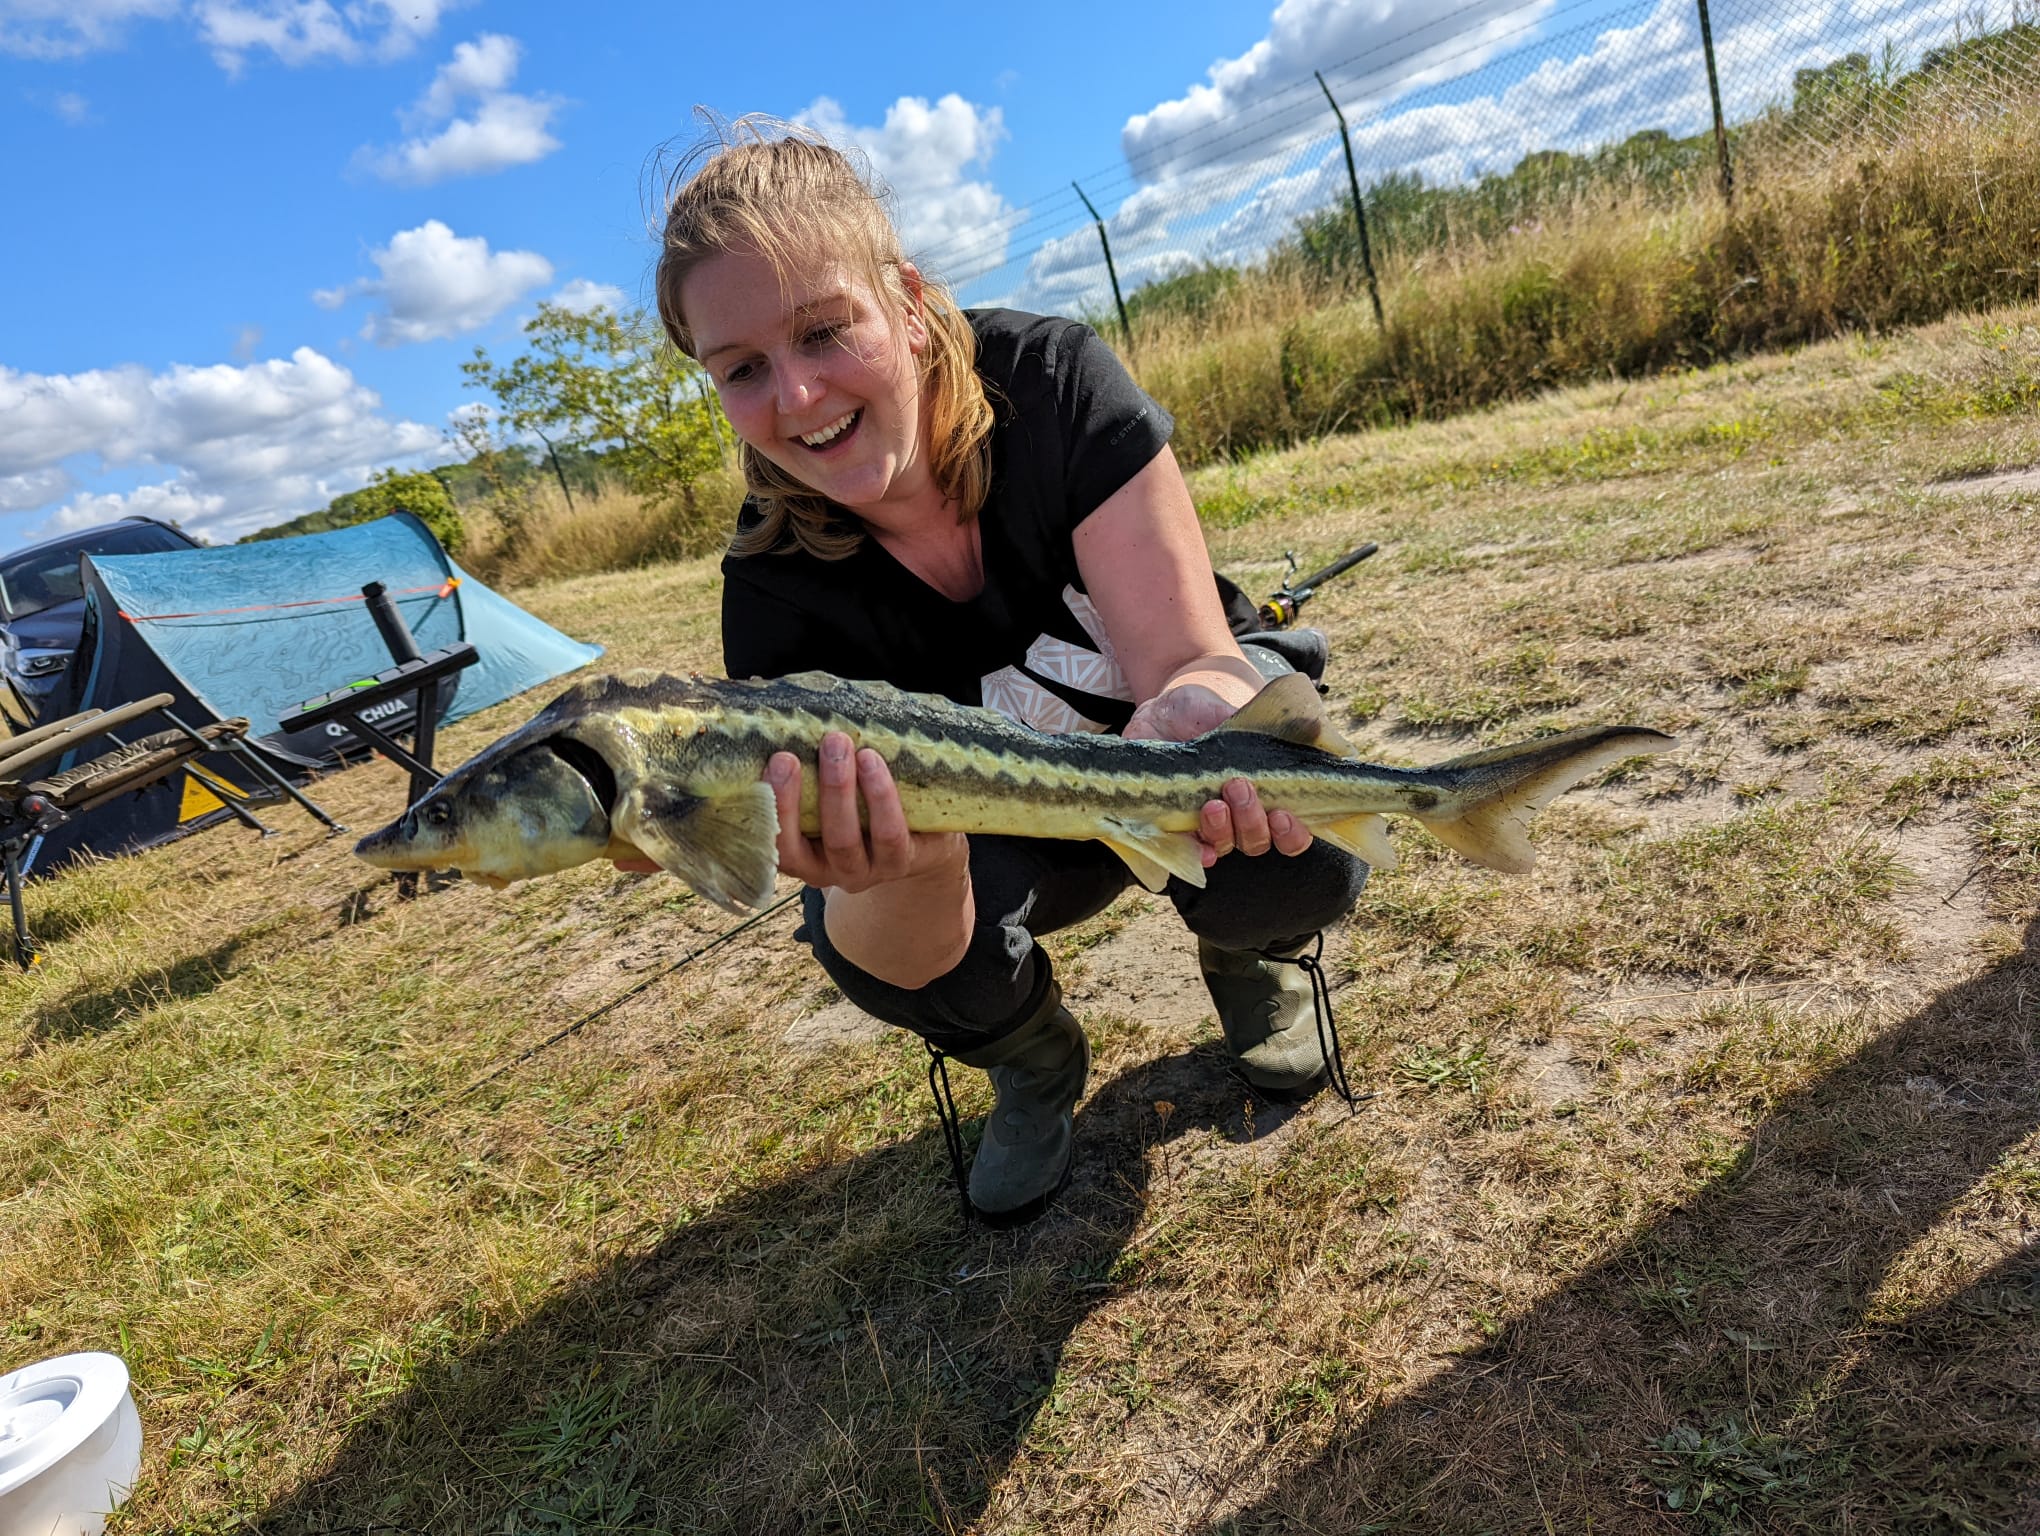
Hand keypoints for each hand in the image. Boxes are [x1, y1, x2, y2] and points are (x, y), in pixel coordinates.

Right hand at [608, 734, 965, 884]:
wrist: (923, 832)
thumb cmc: (860, 798)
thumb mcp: (823, 785)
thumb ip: (798, 757)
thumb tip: (759, 694)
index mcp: (795, 854)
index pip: (767, 843)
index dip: (766, 808)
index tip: (769, 761)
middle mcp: (823, 870)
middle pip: (798, 845)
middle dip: (793, 797)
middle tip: (791, 752)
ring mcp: (862, 871)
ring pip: (843, 840)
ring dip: (838, 790)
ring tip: (839, 743)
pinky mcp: (900, 863)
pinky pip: (888, 834)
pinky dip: (879, 796)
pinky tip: (873, 761)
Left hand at [1123, 683, 1312, 863]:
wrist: (1161, 710)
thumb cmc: (1204, 713)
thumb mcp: (1232, 712)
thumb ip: (1268, 725)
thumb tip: (1313, 726)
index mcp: (1267, 796)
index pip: (1292, 832)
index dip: (1293, 833)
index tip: (1283, 813)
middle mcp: (1241, 816)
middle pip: (1257, 841)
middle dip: (1252, 820)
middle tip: (1239, 786)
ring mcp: (1210, 823)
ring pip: (1226, 845)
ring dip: (1223, 829)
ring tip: (1213, 802)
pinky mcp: (1176, 824)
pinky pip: (1188, 849)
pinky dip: (1196, 850)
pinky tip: (1199, 846)